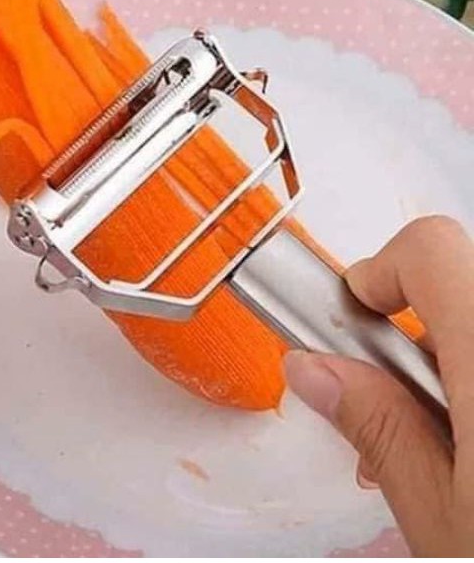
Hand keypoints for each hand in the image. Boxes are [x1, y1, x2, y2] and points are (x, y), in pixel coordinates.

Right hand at [285, 216, 473, 555]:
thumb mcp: (448, 521)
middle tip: (393, 408)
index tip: (351, 320)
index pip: (429, 249)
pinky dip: (473, 377)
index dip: (376, 273)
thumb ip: (379, 430)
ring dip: (448, 361)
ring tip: (444, 446)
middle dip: (409, 334)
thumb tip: (313, 370)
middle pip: (456, 283)